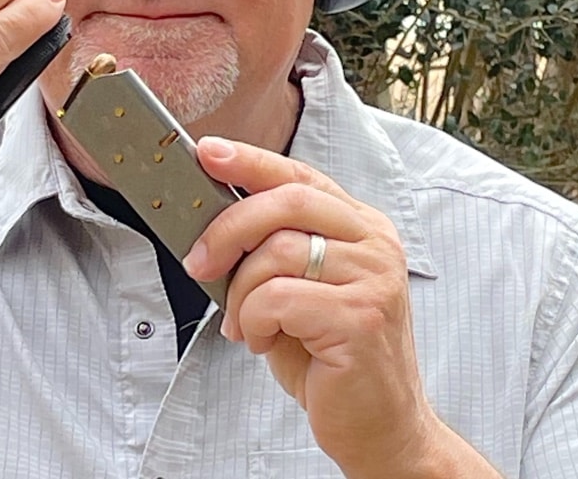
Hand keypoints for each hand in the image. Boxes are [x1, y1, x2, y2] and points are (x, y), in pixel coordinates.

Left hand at [182, 136, 439, 478]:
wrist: (380, 427)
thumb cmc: (331, 359)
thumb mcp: (299, 291)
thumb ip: (273, 250)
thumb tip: (211, 221)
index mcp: (362, 228)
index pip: (301, 177)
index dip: (252, 160)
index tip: (208, 151)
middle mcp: (375, 244)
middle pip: (285, 202)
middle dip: (227, 229)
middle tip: (198, 263)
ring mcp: (374, 279)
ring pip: (275, 252)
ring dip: (239, 292)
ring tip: (242, 323)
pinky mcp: (361, 318)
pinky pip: (278, 298)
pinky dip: (254, 320)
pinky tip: (262, 341)